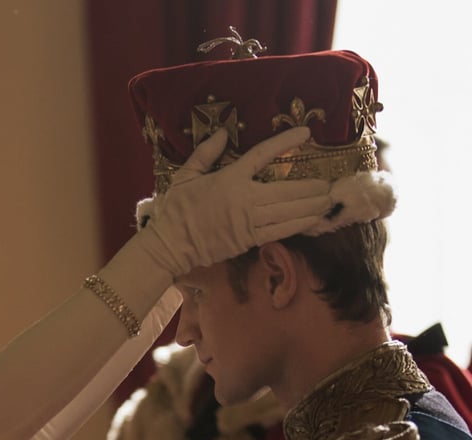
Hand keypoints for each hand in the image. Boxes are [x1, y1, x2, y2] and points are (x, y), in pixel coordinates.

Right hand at [142, 126, 332, 275]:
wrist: (170, 245)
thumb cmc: (176, 209)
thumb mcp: (185, 175)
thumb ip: (206, 153)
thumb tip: (224, 132)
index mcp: (229, 179)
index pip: (262, 155)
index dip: (285, 142)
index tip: (306, 134)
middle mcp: (244, 199)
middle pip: (288, 190)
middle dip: (312, 187)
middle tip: (330, 184)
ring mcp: (249, 222)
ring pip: (289, 212)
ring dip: (312, 206)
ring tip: (327, 201)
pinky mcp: (250, 240)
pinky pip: (281, 231)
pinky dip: (300, 224)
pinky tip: (313, 219)